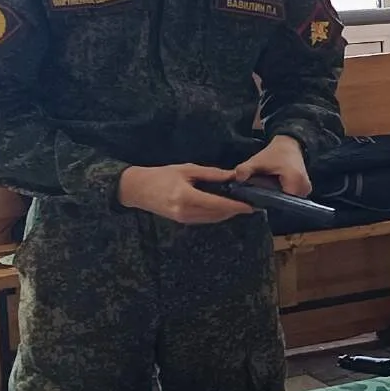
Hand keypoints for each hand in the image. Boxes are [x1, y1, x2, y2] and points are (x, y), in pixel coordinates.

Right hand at [119, 164, 254, 223]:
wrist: (137, 189)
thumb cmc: (160, 175)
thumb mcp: (186, 170)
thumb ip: (210, 174)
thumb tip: (232, 175)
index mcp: (186, 197)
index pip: (217, 204)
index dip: (236, 206)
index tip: (251, 206)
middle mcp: (185, 211)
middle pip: (217, 214)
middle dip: (235, 210)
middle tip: (252, 204)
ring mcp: (183, 219)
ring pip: (212, 219)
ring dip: (227, 214)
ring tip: (242, 206)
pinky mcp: (182, 221)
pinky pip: (204, 219)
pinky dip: (217, 214)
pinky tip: (225, 207)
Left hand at [231, 134, 310, 196]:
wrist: (288, 145)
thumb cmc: (273, 154)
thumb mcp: (257, 161)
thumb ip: (246, 169)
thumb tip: (238, 179)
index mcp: (294, 178)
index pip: (284, 201)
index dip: (271, 201)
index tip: (261, 197)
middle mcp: (304, 185)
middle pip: (287, 203)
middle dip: (275, 200)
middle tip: (264, 193)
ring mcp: (307, 188)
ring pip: (292, 201)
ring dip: (280, 198)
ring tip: (271, 190)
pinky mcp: (306, 188)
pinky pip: (295, 197)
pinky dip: (286, 194)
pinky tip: (278, 189)